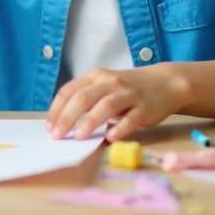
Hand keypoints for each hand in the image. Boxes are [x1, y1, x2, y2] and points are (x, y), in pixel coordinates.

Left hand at [46, 66, 191, 141]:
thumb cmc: (127, 89)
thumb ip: (86, 99)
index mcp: (95, 76)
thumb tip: (63, 123)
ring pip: (106, 106)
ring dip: (90, 121)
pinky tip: (110, 138)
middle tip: (57, 136)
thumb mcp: (104, 86)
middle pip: (83, 98)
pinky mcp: (145, 108)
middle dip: (67, 117)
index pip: (69, 91)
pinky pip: (131, 119)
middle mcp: (110, 83)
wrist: (165, 83)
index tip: (50, 127)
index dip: (57, 109)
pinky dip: (119, 128)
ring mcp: (128, 94)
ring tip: (78, 137)